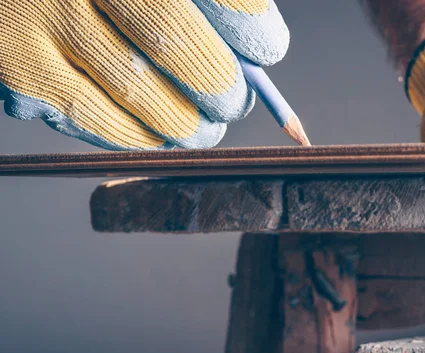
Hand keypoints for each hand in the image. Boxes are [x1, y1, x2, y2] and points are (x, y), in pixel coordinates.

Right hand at [0, 0, 288, 149]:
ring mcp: (38, 24)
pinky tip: (156, 132)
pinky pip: (95, 121)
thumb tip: (251, 51)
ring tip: (203, 129)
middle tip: (234, 102)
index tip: (267, 49)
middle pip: (173, 42)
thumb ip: (201, 2)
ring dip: (185, 125)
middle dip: (221, 86)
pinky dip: (138, 135)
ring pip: (139, 94)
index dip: (248, 26)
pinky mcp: (19, 74)